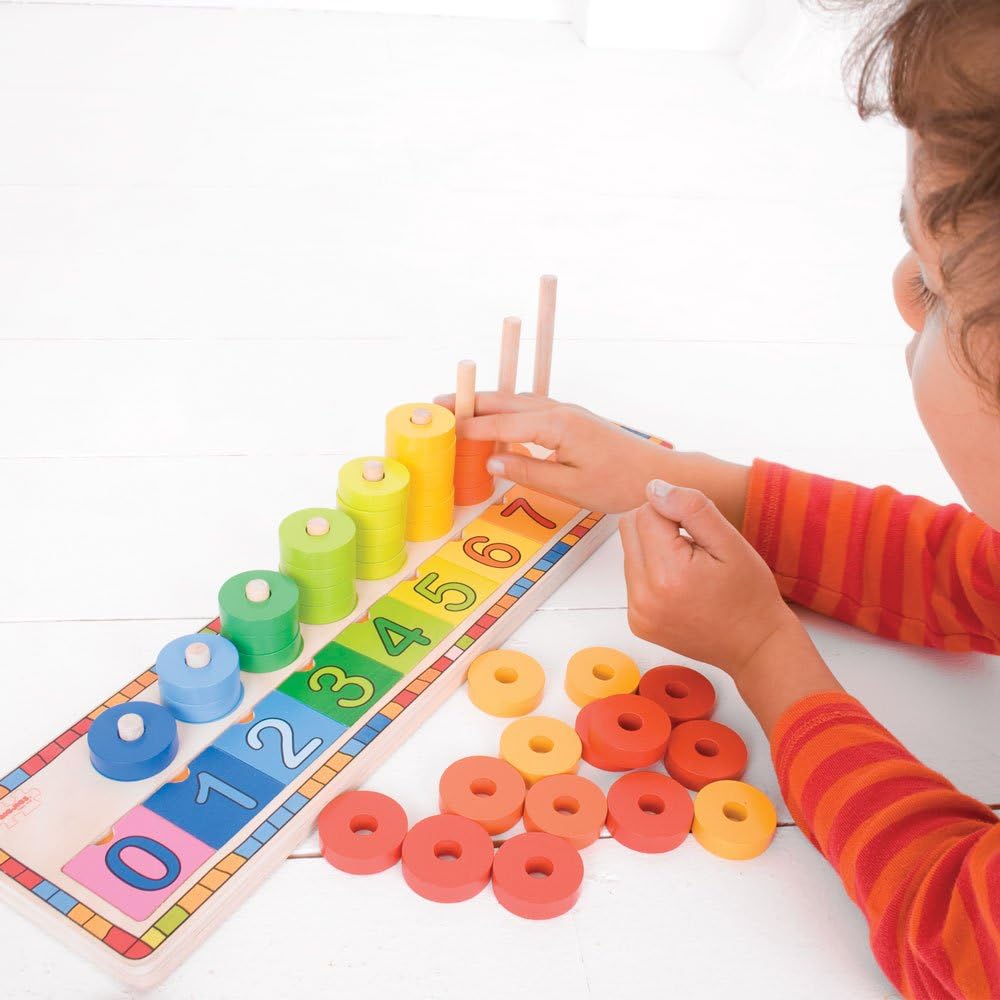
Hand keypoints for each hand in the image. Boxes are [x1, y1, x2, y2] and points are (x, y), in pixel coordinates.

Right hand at [433, 391, 672, 512]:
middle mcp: (559, 411)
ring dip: (486, 403)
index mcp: (556, 426)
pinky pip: (529, 408)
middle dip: (470, 403)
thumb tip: (492, 462)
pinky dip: (505, 410)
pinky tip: (496, 419)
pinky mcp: (572, 419)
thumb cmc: (619, 485)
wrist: (656, 475)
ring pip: (516, 402)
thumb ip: (528, 472)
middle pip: (505, 402)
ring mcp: (566, 412)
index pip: (501, 424)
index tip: (443, 428)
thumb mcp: (570, 487)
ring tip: (458, 408)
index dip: (470, 427)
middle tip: (437, 405)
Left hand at [620, 480, 796, 681]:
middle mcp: (644, 596)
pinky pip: (633, 578)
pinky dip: (653, 573)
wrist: (755, 646)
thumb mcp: (729, 541)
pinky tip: (681, 586)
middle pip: (629, 527)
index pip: (645, 511)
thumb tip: (654, 488)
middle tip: (694, 547)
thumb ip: (691, 508)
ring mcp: (637, 612)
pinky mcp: (637, 622)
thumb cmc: (749, 595)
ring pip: (629, 551)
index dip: (673, 512)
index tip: (699, 532)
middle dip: (659, 527)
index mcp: (667, 573)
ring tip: (691, 569)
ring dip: (655, 550)